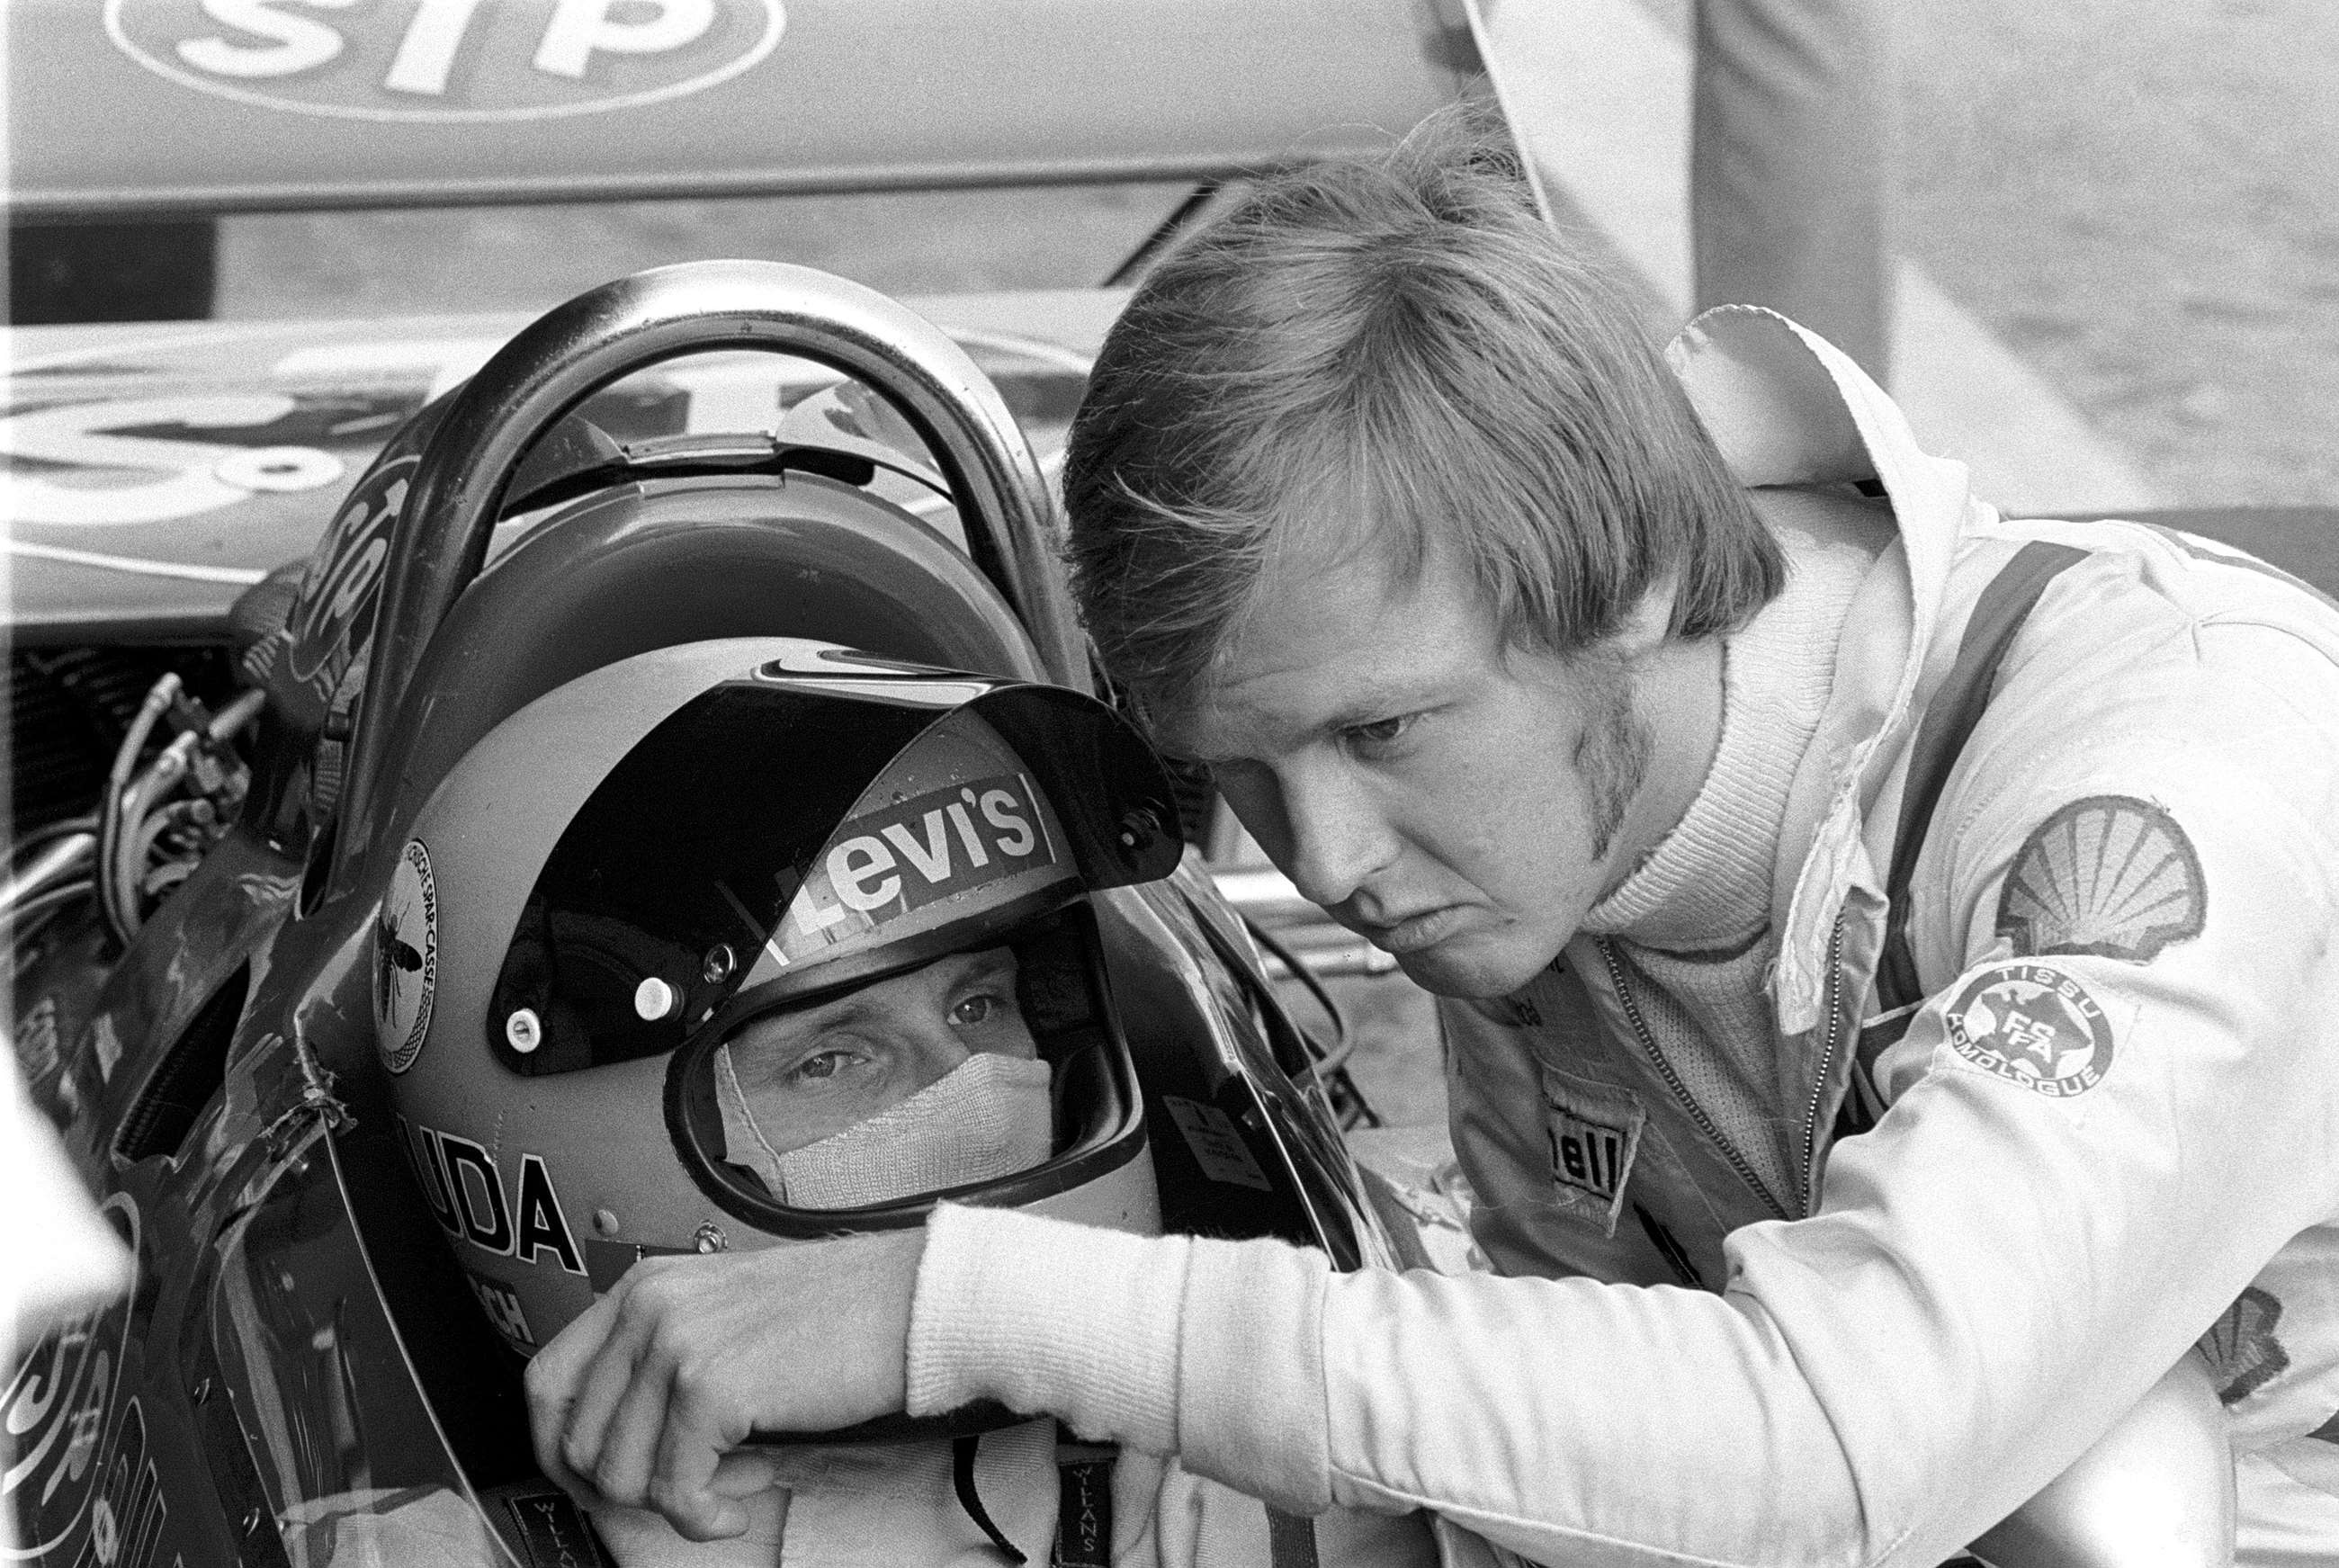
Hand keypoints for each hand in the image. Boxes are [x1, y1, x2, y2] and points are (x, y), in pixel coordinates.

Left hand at [524, 1228, 926, 1539]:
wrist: (914, 1301)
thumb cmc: (840, 1311)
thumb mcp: (728, 1313)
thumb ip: (667, 1355)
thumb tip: (618, 1442)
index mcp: (644, 1285)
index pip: (549, 1381)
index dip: (562, 1449)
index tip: (608, 1480)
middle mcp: (647, 1306)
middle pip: (573, 1438)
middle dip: (623, 1488)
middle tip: (688, 1487)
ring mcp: (674, 1344)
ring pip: (617, 1475)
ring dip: (675, 1502)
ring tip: (736, 1481)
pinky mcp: (710, 1387)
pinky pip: (671, 1491)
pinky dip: (705, 1516)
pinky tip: (751, 1493)